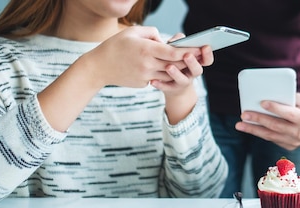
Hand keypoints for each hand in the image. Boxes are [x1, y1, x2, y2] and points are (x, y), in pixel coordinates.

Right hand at [79, 26, 200, 88]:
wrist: (99, 67)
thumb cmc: (115, 45)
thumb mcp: (132, 32)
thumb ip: (152, 33)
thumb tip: (165, 41)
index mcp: (146, 49)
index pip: (172, 52)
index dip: (188, 51)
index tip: (199, 49)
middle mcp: (147, 64)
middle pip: (175, 65)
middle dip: (188, 61)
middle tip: (200, 56)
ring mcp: (145, 76)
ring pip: (169, 74)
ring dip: (179, 69)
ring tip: (187, 62)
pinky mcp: (143, 84)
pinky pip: (158, 78)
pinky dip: (163, 73)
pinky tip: (166, 68)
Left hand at [152, 45, 213, 123]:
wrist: (172, 85)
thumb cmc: (176, 62)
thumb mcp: (179, 51)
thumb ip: (180, 42)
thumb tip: (177, 39)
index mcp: (197, 63)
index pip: (207, 60)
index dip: (207, 54)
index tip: (205, 47)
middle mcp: (192, 74)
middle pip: (197, 70)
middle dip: (193, 62)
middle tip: (187, 55)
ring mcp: (183, 82)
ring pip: (182, 79)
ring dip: (176, 74)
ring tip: (169, 67)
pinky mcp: (172, 89)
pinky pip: (166, 87)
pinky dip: (160, 85)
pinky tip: (153, 81)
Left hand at [235, 93, 299, 150]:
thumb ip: (289, 99)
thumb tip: (269, 98)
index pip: (289, 114)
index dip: (275, 109)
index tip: (262, 102)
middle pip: (276, 126)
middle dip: (258, 120)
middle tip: (244, 114)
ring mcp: (296, 142)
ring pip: (271, 136)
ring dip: (254, 130)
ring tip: (241, 125)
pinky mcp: (291, 147)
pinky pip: (273, 139)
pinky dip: (262, 133)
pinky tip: (252, 128)